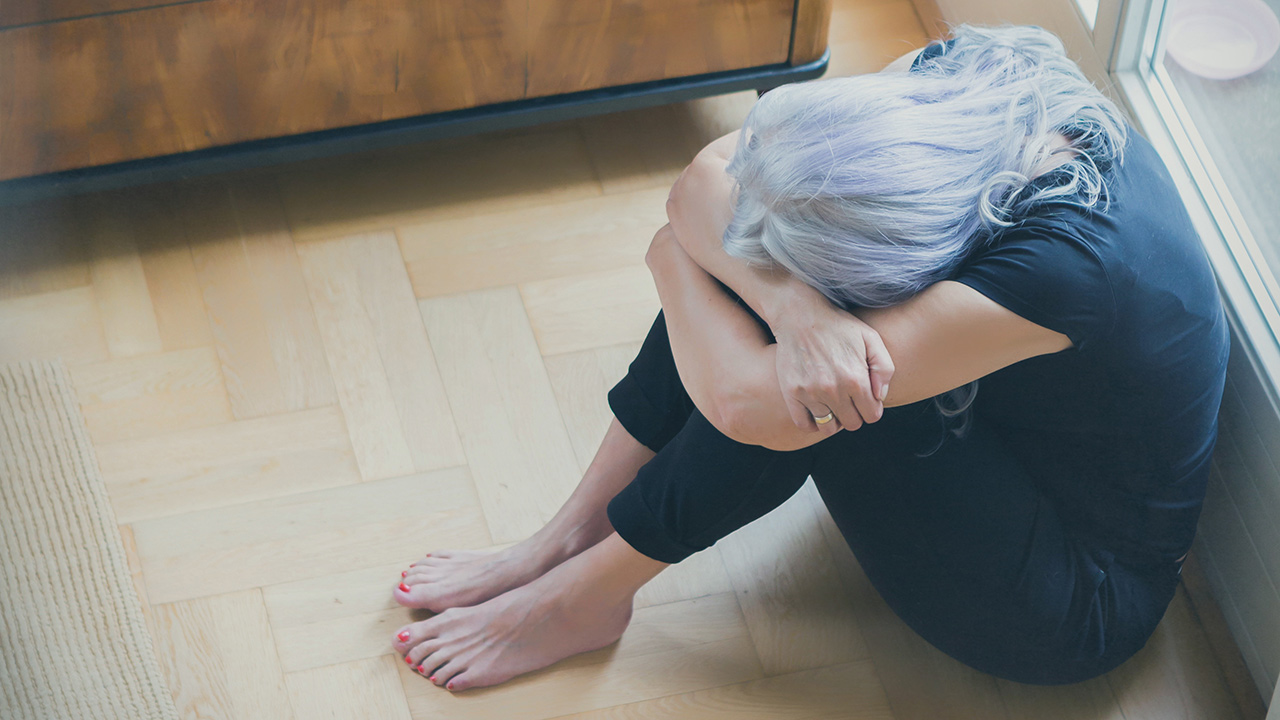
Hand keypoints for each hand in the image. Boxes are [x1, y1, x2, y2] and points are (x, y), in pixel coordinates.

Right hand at [772, 291, 894, 433]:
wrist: (800, 315)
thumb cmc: (839, 326)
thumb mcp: (871, 338)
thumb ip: (884, 368)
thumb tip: (880, 397)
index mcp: (855, 379)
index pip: (872, 416)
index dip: (872, 409)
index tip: (866, 399)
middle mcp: (833, 390)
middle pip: (852, 424)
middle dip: (855, 414)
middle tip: (851, 400)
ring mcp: (810, 393)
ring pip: (829, 428)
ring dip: (835, 420)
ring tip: (834, 405)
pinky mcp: (791, 393)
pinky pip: (804, 424)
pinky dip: (813, 422)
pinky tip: (818, 409)